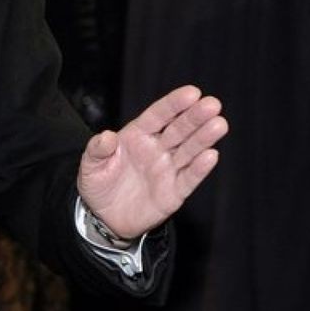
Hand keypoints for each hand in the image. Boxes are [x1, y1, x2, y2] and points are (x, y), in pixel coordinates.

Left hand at [78, 85, 227, 238]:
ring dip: (204, 138)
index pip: (158, 116)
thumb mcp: (90, 166)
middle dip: (195, 117)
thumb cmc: (98, 185)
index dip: (174, 104)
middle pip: (179, 129)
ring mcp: (167, 169)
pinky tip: (211, 155)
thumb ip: (97, 150)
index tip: (192, 93)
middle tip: (212, 104)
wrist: (104, 217)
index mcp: (137, 136)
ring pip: (189, 150)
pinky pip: (189, 178)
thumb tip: (106, 137)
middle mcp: (156, 148)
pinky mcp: (174, 191)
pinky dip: (200, 168)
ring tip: (219, 124)